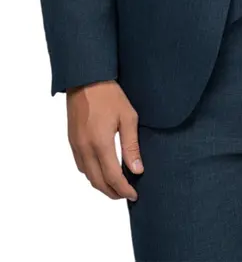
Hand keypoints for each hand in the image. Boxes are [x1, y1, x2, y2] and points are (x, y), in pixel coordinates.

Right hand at [67, 80, 143, 200]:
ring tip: (116, 185)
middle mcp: (85, 148)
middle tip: (126, 194)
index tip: (134, 194)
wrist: (86, 80)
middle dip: (113, 193)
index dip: (124, 190)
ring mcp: (76, 146)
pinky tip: (102, 171)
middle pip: (98, 182)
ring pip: (88, 176)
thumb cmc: (109, 95)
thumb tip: (137, 170)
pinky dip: (91, 174)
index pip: (113, 177)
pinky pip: (81, 165)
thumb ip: (131, 146)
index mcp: (100, 143)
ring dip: (101, 185)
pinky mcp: (71, 141)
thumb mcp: (128, 117)